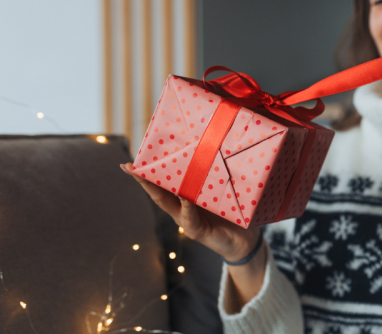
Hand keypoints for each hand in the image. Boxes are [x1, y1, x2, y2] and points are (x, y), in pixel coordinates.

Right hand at [120, 163, 261, 262]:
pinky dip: (186, 207)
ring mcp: (187, 221)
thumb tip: (213, 150)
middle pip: (157, 193)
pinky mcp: (197, 231)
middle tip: (129, 166)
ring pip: (168, 205)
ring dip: (156, 190)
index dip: (148, 172)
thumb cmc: (233, 213)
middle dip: (142, 180)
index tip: (133, 160)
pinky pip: (190, 217)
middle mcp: (181, 210)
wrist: (244, 241)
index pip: (163, 184)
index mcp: (184, 199)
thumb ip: (213, 179)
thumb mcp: (221, 193)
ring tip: (145, 175)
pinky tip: (183, 197)